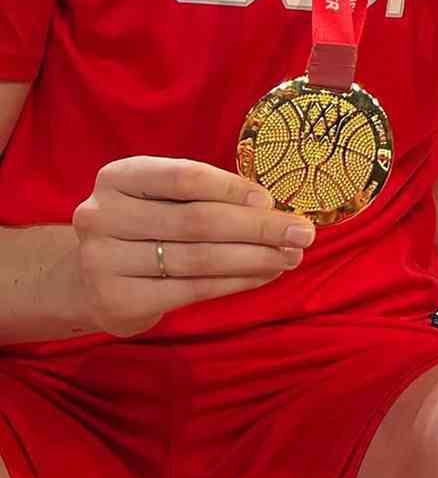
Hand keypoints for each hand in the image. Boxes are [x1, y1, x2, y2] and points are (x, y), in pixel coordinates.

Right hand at [71, 156, 311, 338]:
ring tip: (291, 256)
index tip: (271, 200)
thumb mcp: (163, 198)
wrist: (94, 278)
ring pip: (199, 258)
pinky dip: (236, 281)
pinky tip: (265, 275)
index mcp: (119, 177)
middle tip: (302, 233)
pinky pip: (192, 289)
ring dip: (255, 258)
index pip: (184, 177)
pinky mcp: (116, 300)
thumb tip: (275, 208)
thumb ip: (208, 196)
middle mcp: (103, 215)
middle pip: (197, 220)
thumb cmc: (147, 226)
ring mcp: (103, 260)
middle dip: (259, 228)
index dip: (232, 188)